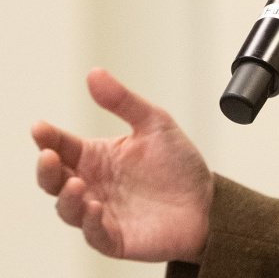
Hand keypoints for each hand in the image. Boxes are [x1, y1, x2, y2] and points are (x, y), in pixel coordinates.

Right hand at [31, 68, 213, 263]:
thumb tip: (94, 73)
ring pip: (68, 209)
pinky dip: (90, 223)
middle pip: (55, 179)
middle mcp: (93, 184)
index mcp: (97, 156)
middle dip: (47, 169)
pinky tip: (95, 208)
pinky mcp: (115, 237)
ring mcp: (101, 212)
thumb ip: (122, 100)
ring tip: (77, 183)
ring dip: (67, 197)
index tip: (39, 127)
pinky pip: (95, 234)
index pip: (63, 145)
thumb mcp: (153, 122)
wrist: (206, 200)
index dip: (48, 138)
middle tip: (48, 155)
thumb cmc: (177, 162)